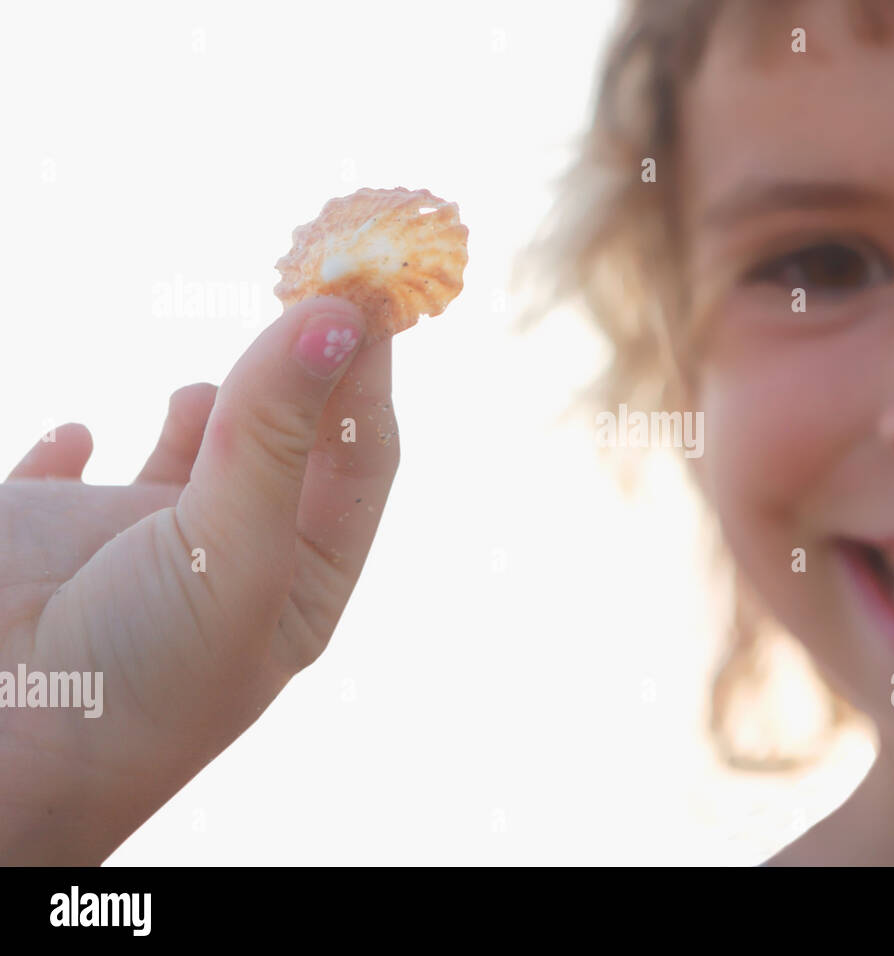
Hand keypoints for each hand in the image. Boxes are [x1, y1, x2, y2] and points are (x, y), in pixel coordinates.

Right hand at [0, 296, 398, 862]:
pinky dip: (84, 448)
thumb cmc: (139, 679)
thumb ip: (278, 434)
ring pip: (198, 457)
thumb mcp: (233, 553)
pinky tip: (83, 434)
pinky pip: (75, 479)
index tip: (369, 286)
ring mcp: (140, 542)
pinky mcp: (49, 534)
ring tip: (217, 379)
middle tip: (314, 281)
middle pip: (292, 439)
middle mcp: (232, 553)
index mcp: (300, 573)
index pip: (361, 453)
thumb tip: (337, 315)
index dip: (369, 370)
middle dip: (306, 366)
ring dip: (215, 406)